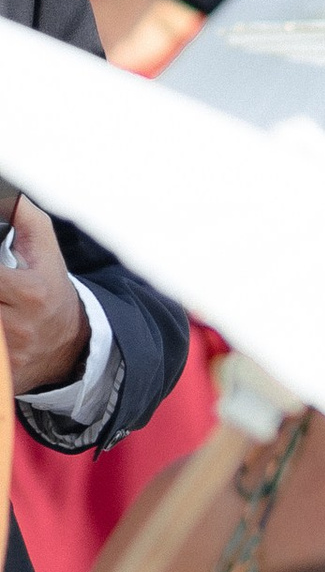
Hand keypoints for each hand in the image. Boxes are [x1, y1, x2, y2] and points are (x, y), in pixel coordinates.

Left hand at [0, 196, 92, 396]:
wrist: (72, 346)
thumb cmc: (51, 290)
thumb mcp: (46, 252)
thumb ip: (24, 218)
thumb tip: (7, 195)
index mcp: (29, 292)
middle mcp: (18, 327)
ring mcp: (9, 356)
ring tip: (1, 301)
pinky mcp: (4, 376)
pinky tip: (0, 332)